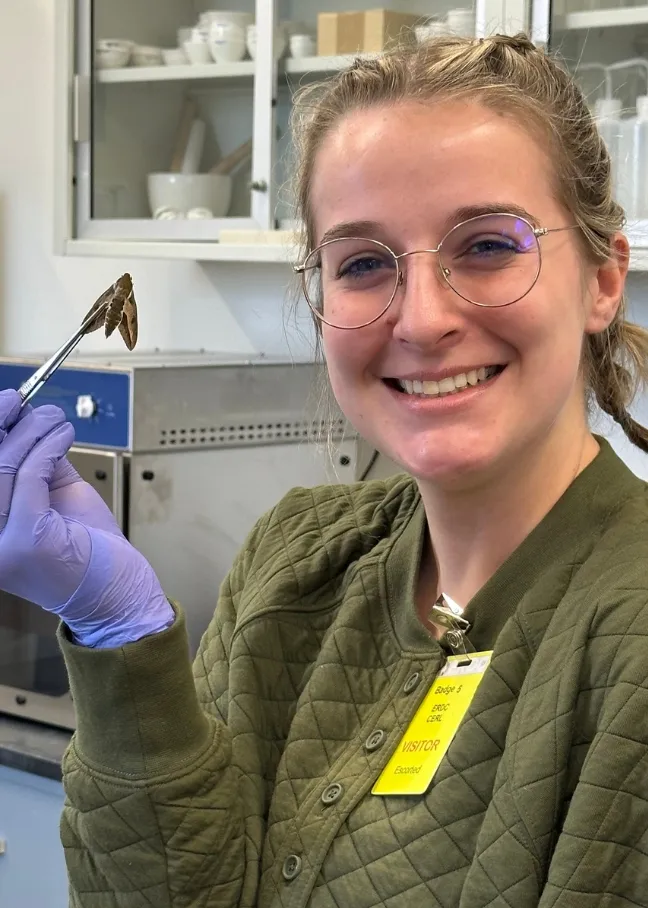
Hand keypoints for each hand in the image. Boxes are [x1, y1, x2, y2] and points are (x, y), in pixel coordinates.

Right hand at [0, 389, 173, 646]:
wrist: (115, 597)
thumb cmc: (85, 553)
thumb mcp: (50, 500)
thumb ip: (32, 467)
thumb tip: (22, 419)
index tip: (2, 403)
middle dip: (0, 422)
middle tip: (21, 399)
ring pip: (3, 465)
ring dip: (33, 430)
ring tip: (55, 420)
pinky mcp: (26, 542)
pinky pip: (31, 476)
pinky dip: (49, 446)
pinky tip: (63, 433)